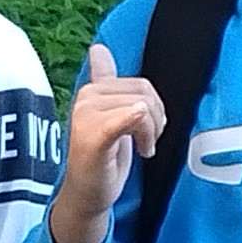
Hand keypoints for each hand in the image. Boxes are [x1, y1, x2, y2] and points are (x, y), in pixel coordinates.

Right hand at [50, 43, 163, 242]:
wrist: (87, 195)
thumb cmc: (101, 159)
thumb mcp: (108, 115)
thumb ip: (103, 80)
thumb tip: (97, 47)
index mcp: (91, 90)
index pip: (141, 84)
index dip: (152, 107)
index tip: (142, 129)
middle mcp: (85, 98)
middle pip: (145, 93)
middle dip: (156, 120)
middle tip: (146, 143)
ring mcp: (86, 116)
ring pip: (143, 107)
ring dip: (151, 133)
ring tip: (142, 149)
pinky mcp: (93, 135)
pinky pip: (127, 118)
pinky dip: (138, 126)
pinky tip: (141, 146)